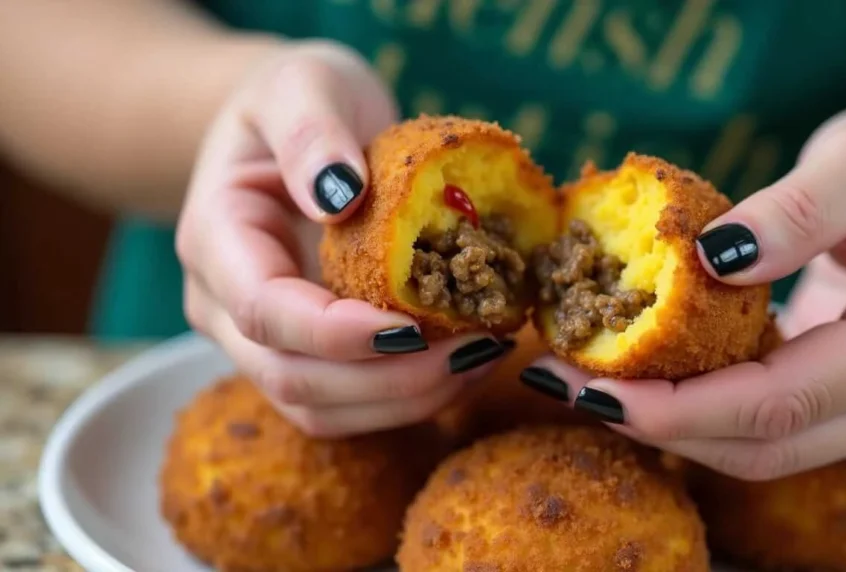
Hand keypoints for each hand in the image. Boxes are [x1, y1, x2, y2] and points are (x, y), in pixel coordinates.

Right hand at [176, 41, 509, 436]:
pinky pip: (349, 402)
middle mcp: (225, 305)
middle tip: (476, 349)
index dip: (337, 334)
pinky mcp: (306, 352)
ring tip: (484, 358)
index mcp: (215, 239)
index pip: (264, 312)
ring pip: (321, 409)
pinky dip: (407, 396)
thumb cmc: (295, 98)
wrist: (290, 125)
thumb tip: (339, 194)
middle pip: (292, 379)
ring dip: (406, 400)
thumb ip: (311, 131)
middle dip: (388, 380)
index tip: (416, 326)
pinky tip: (464, 363)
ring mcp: (262, 339)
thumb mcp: (301, 84)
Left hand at [523, 96, 845, 478]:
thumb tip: (710, 260)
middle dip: (657, 426)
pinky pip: (775, 426)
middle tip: (563, 385)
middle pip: (765, 446)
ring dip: (673, 427)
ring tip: (587, 382)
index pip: (780, 401)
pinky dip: (706, 411)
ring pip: (766, 450)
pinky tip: (646, 376)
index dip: (678, 407)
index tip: (590, 385)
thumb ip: (799, 209)